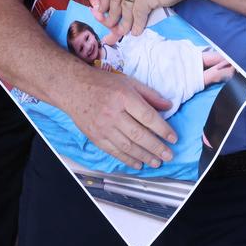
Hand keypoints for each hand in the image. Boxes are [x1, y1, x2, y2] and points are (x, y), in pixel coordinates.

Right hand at [62, 67, 176, 170]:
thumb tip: (168, 105)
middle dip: (157, 147)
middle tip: (169, 155)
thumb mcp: (128, 81)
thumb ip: (149, 94)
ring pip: (127, 146)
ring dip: (144, 156)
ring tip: (157, 162)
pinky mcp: (96, 137)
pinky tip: (138, 163)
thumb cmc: (101, 83)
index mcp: (124, 97)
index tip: (173, 138)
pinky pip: (114, 151)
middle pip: (139, 135)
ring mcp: (103, 127)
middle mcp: (113, 113)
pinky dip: (127, 160)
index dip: (163, 129)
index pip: (148, 117)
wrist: (72, 88)